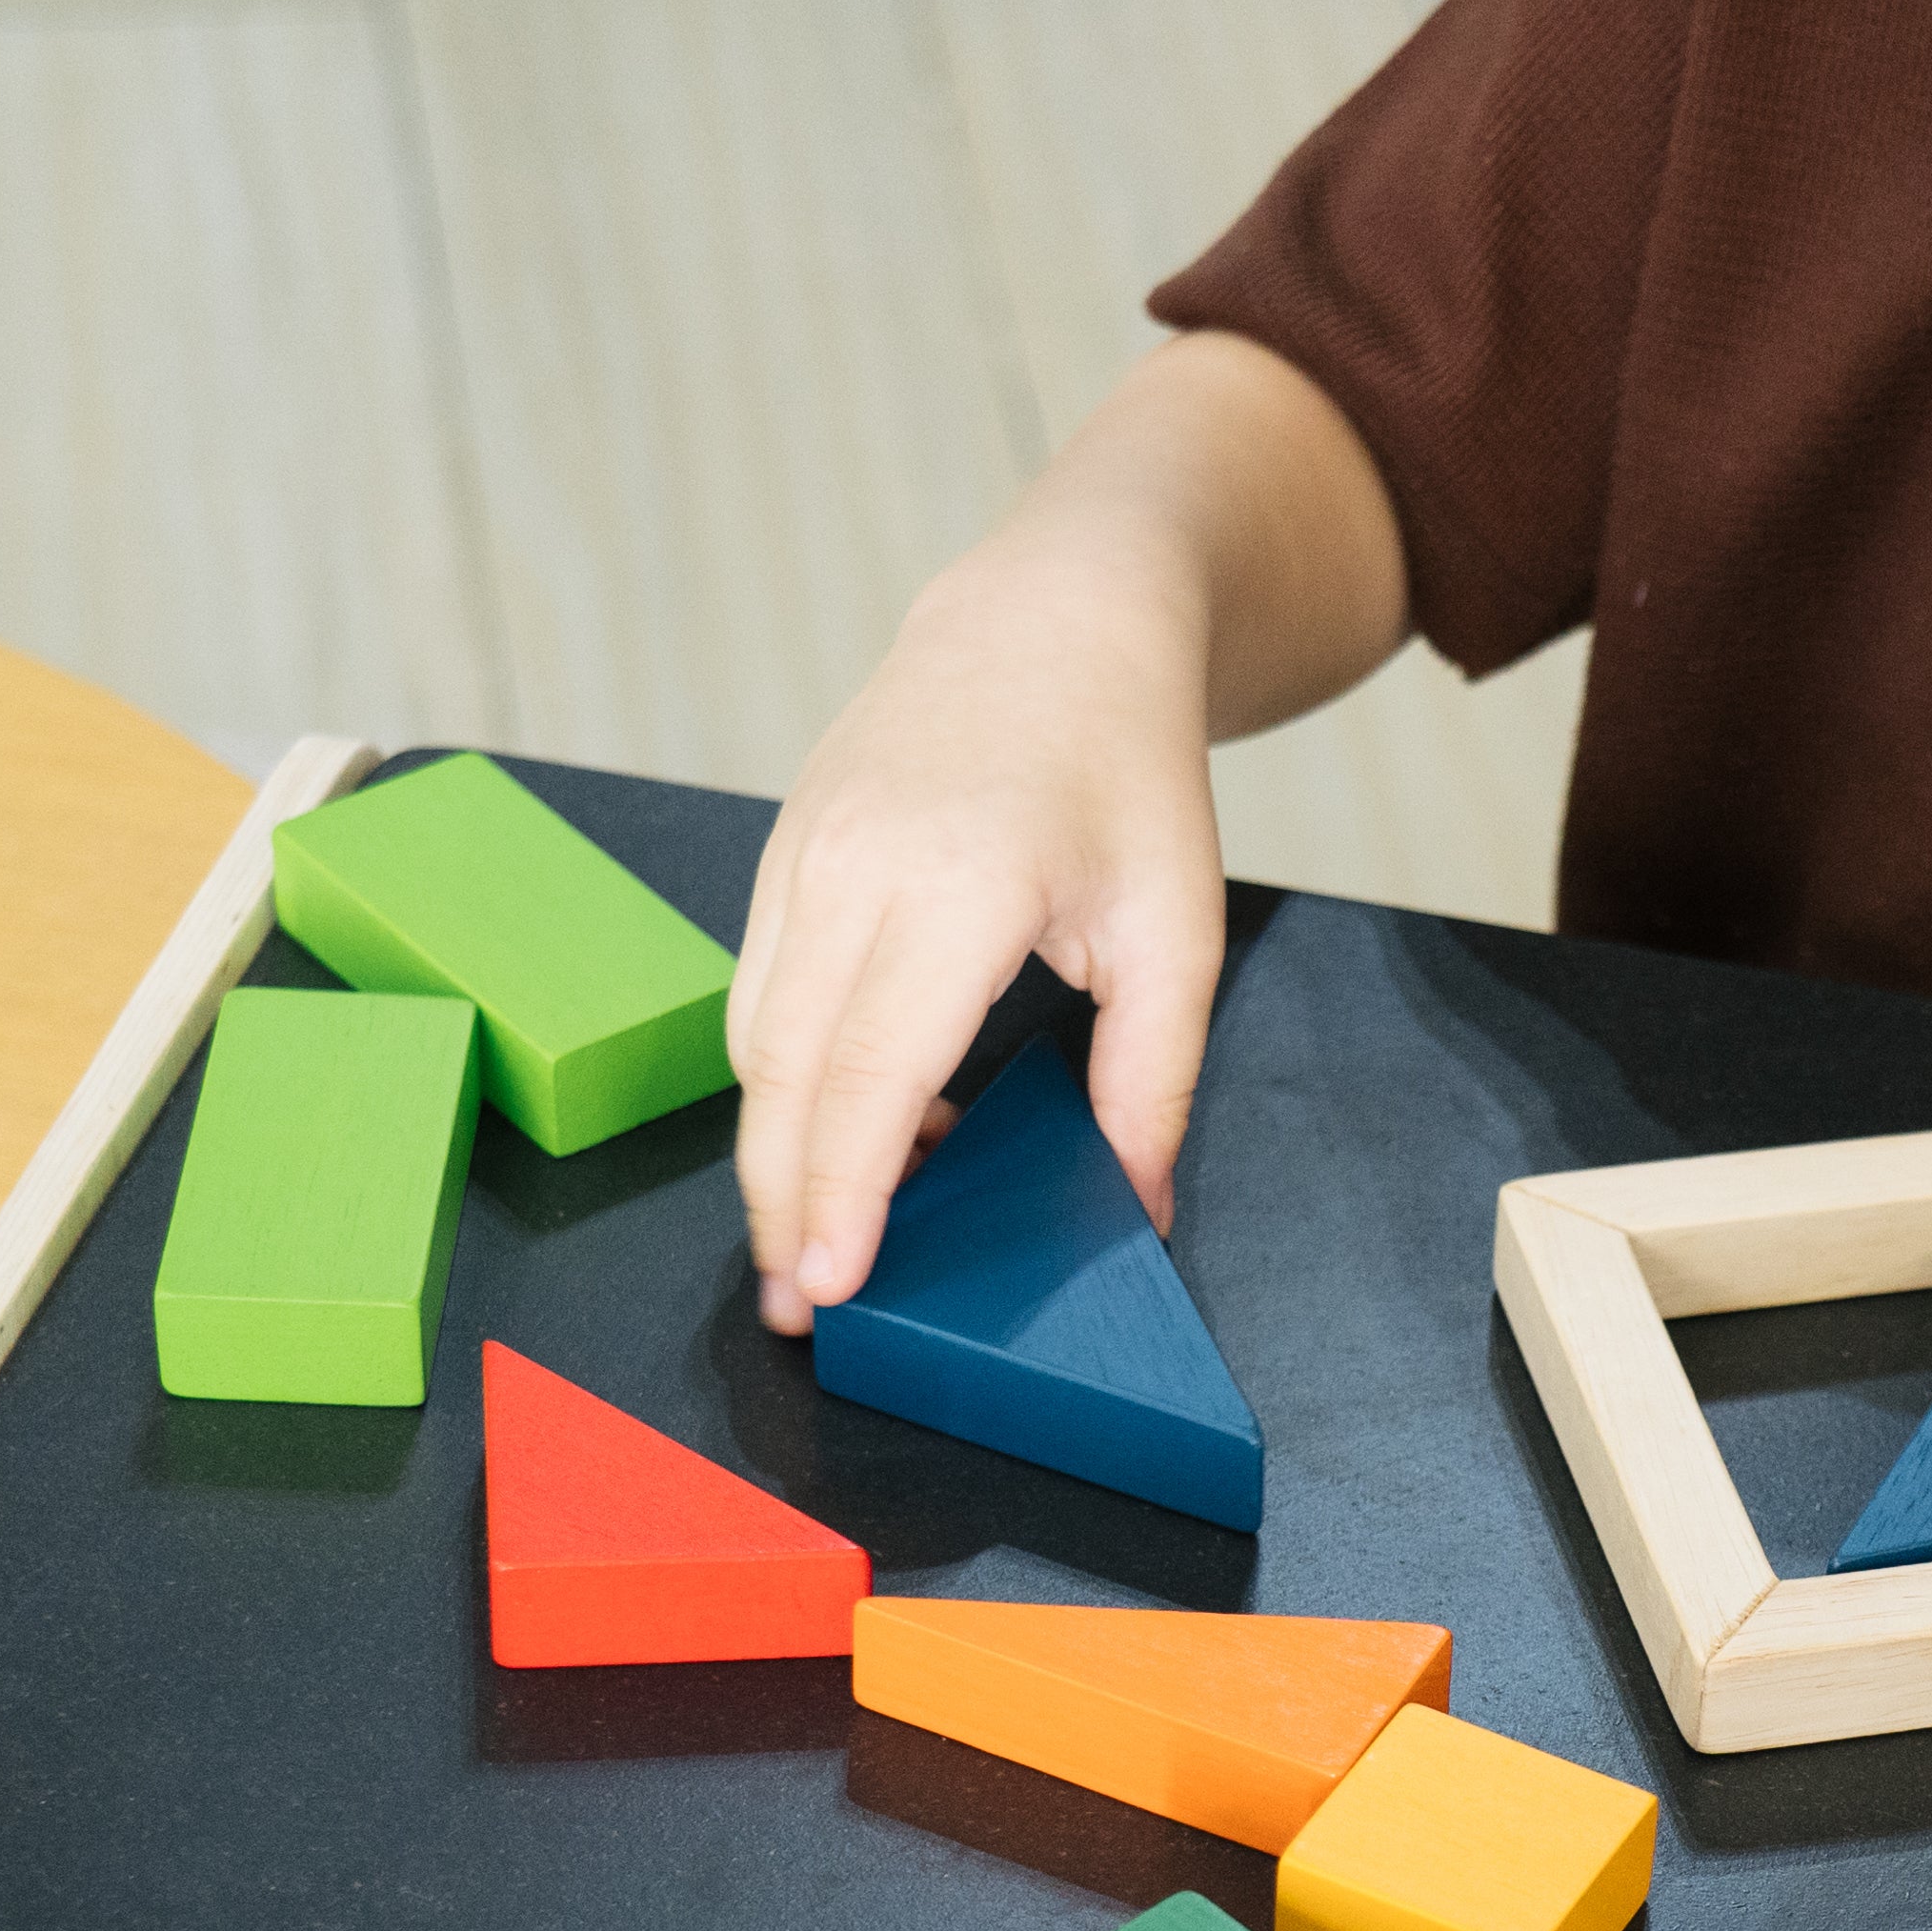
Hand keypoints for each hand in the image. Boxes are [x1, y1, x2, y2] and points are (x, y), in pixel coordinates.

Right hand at [730, 543, 1227, 1333]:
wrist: (1056, 622)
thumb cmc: (1126, 771)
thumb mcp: (1176, 930)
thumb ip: (1150, 1080)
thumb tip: (1136, 1209)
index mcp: (960, 885)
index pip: (871, 1071)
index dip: (844, 1192)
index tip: (833, 1285)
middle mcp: (856, 867)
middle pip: (784, 1075)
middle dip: (783, 1206)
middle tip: (806, 1308)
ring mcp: (802, 852)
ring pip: (755, 1040)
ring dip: (778, 1150)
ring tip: (825, 1240)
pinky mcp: (782, 850)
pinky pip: (760, 990)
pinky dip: (791, 1076)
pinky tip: (860, 1128)